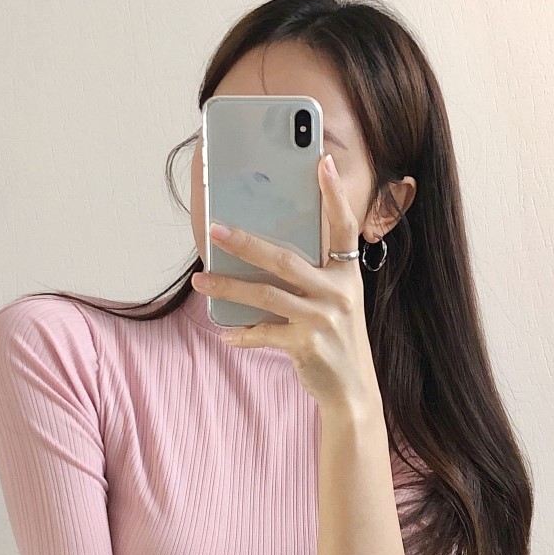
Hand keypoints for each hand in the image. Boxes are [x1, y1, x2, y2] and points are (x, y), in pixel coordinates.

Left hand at [191, 152, 381, 413]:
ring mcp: (324, 319)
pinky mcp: (307, 345)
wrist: (352, 392)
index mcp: (347, 275)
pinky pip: (264, 333)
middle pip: (285, 259)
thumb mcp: (334, 302)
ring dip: (228, 287)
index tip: (322, 162)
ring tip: (201, 280)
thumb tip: (256, 252)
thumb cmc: (335, 339)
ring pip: (266, 294)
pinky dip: (241, 333)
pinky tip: (225, 332)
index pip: (343, 227)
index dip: (334, 194)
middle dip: (246, 242)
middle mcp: (339, 293)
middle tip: (215, 229)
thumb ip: (308, 277)